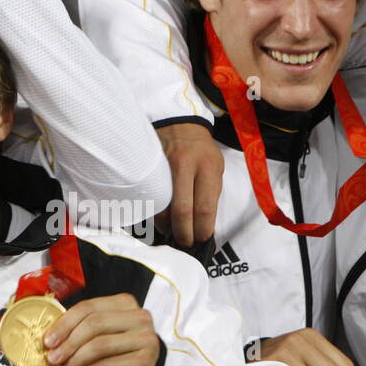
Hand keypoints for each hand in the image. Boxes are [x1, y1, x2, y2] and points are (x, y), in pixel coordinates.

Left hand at [43, 293, 160, 365]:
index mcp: (124, 302)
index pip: (88, 308)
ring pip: (99, 346)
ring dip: (73, 361)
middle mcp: (138, 317)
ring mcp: (144, 339)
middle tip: (51, 357)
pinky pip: (105, 365)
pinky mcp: (144, 361)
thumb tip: (49, 339)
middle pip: (93, 325)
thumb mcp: (103, 331)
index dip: (64, 323)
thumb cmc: (118, 346)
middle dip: (68, 343)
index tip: (47, 340)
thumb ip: (81, 327)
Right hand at [154, 122, 223, 246]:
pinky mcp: (150, 166)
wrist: (179, 123)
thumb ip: (211, 192)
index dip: (202, 229)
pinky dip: (154, 210)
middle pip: (182, 210)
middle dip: (183, 232)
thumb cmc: (201, 150)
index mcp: (207, 168)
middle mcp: (185, 167)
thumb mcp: (215, 167)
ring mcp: (164, 166)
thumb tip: (204, 223)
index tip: (201, 239)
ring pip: (162, 204)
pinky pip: (151, 194)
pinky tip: (158, 218)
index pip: (205, 207)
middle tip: (185, 242)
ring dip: (166, 225)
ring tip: (170, 232)